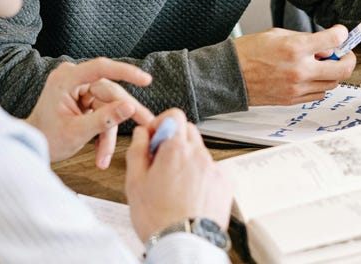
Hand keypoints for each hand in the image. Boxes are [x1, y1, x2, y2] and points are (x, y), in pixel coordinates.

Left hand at [26, 57, 153, 167]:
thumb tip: (130, 107)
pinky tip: (100, 153)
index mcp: (66, 79)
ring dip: (109, 133)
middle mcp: (73, 78)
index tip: (146, 80)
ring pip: (109, 106)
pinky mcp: (84, 97)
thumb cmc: (47, 138)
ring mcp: (78, 87)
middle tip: (148, 123)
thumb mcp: (77, 133)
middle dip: (124, 114)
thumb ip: (104, 119)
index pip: (101, 68)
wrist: (31, 145)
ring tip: (103, 159)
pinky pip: (103, 111)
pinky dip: (103, 131)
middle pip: (110, 92)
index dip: (126, 72)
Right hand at [125, 109, 231, 241]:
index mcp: (176, 149)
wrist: (184, 246)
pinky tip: (190, 194)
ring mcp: (215, 169)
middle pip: (188, 131)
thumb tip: (141, 134)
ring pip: (200, 152)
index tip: (154, 138)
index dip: (161, 123)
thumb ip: (137, 150)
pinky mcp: (225, 185)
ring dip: (187, 160)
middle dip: (174, 140)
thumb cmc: (159, 219)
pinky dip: (201, 176)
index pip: (174, 115)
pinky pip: (212, 170)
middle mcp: (199, 155)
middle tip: (161, 161)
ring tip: (174, 185)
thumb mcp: (135, 183)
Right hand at [233, 25, 355, 105]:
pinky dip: (320, 85)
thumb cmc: (248, 53)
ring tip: (322, 65)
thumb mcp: (277, 34)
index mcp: (295, 48)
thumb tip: (324, 45)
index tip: (341, 33)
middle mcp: (300, 70)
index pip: (334, 40)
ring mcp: (297, 88)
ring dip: (332, 73)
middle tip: (344, 53)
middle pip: (342, 68)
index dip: (342, 34)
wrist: (230, 75)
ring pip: (332, 83)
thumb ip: (304, 38)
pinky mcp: (293, 100)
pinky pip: (318, 94)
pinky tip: (311, 76)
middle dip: (348, 58)